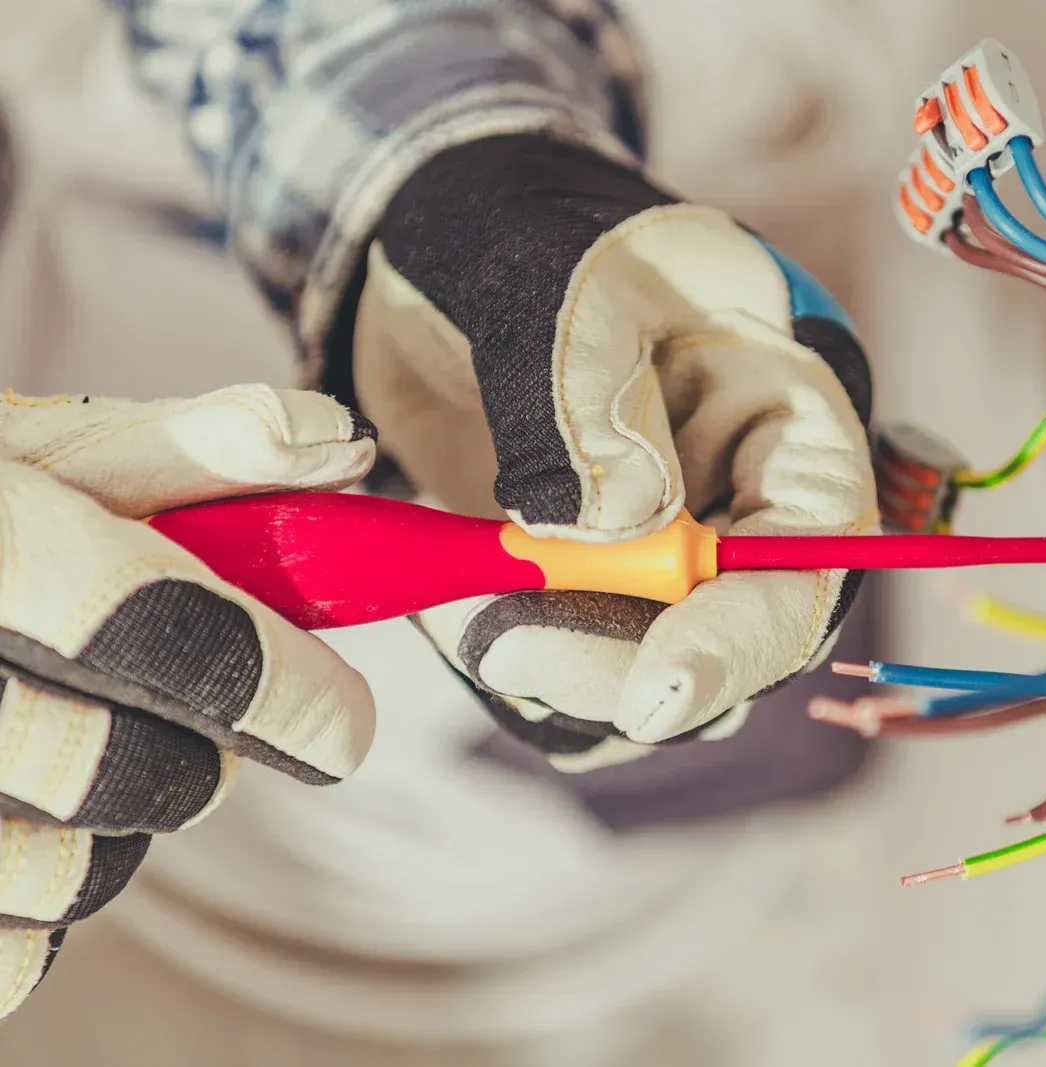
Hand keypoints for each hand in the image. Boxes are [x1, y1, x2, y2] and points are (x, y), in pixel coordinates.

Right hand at [0, 385, 376, 1017]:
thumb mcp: (17, 447)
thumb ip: (179, 448)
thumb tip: (332, 444)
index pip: (165, 637)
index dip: (283, 688)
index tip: (342, 720)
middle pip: (135, 776)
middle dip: (205, 751)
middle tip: (200, 715)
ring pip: (75, 876)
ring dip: (118, 825)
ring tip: (74, 747)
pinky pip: (5, 958)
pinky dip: (32, 910)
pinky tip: (12, 818)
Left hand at [351, 134, 875, 768]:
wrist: (442, 253)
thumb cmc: (525, 230)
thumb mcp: (558, 279)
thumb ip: (582, 388)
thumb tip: (614, 526)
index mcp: (788, 412)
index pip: (813, 550)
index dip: (747, 634)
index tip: (655, 693)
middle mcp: (744, 497)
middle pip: (728, 632)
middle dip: (621, 660)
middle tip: (502, 641)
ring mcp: (668, 548)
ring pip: (646, 662)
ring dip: (556, 662)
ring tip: (459, 606)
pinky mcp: (591, 582)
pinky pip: (579, 658)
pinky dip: (521, 659)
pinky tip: (458, 611)